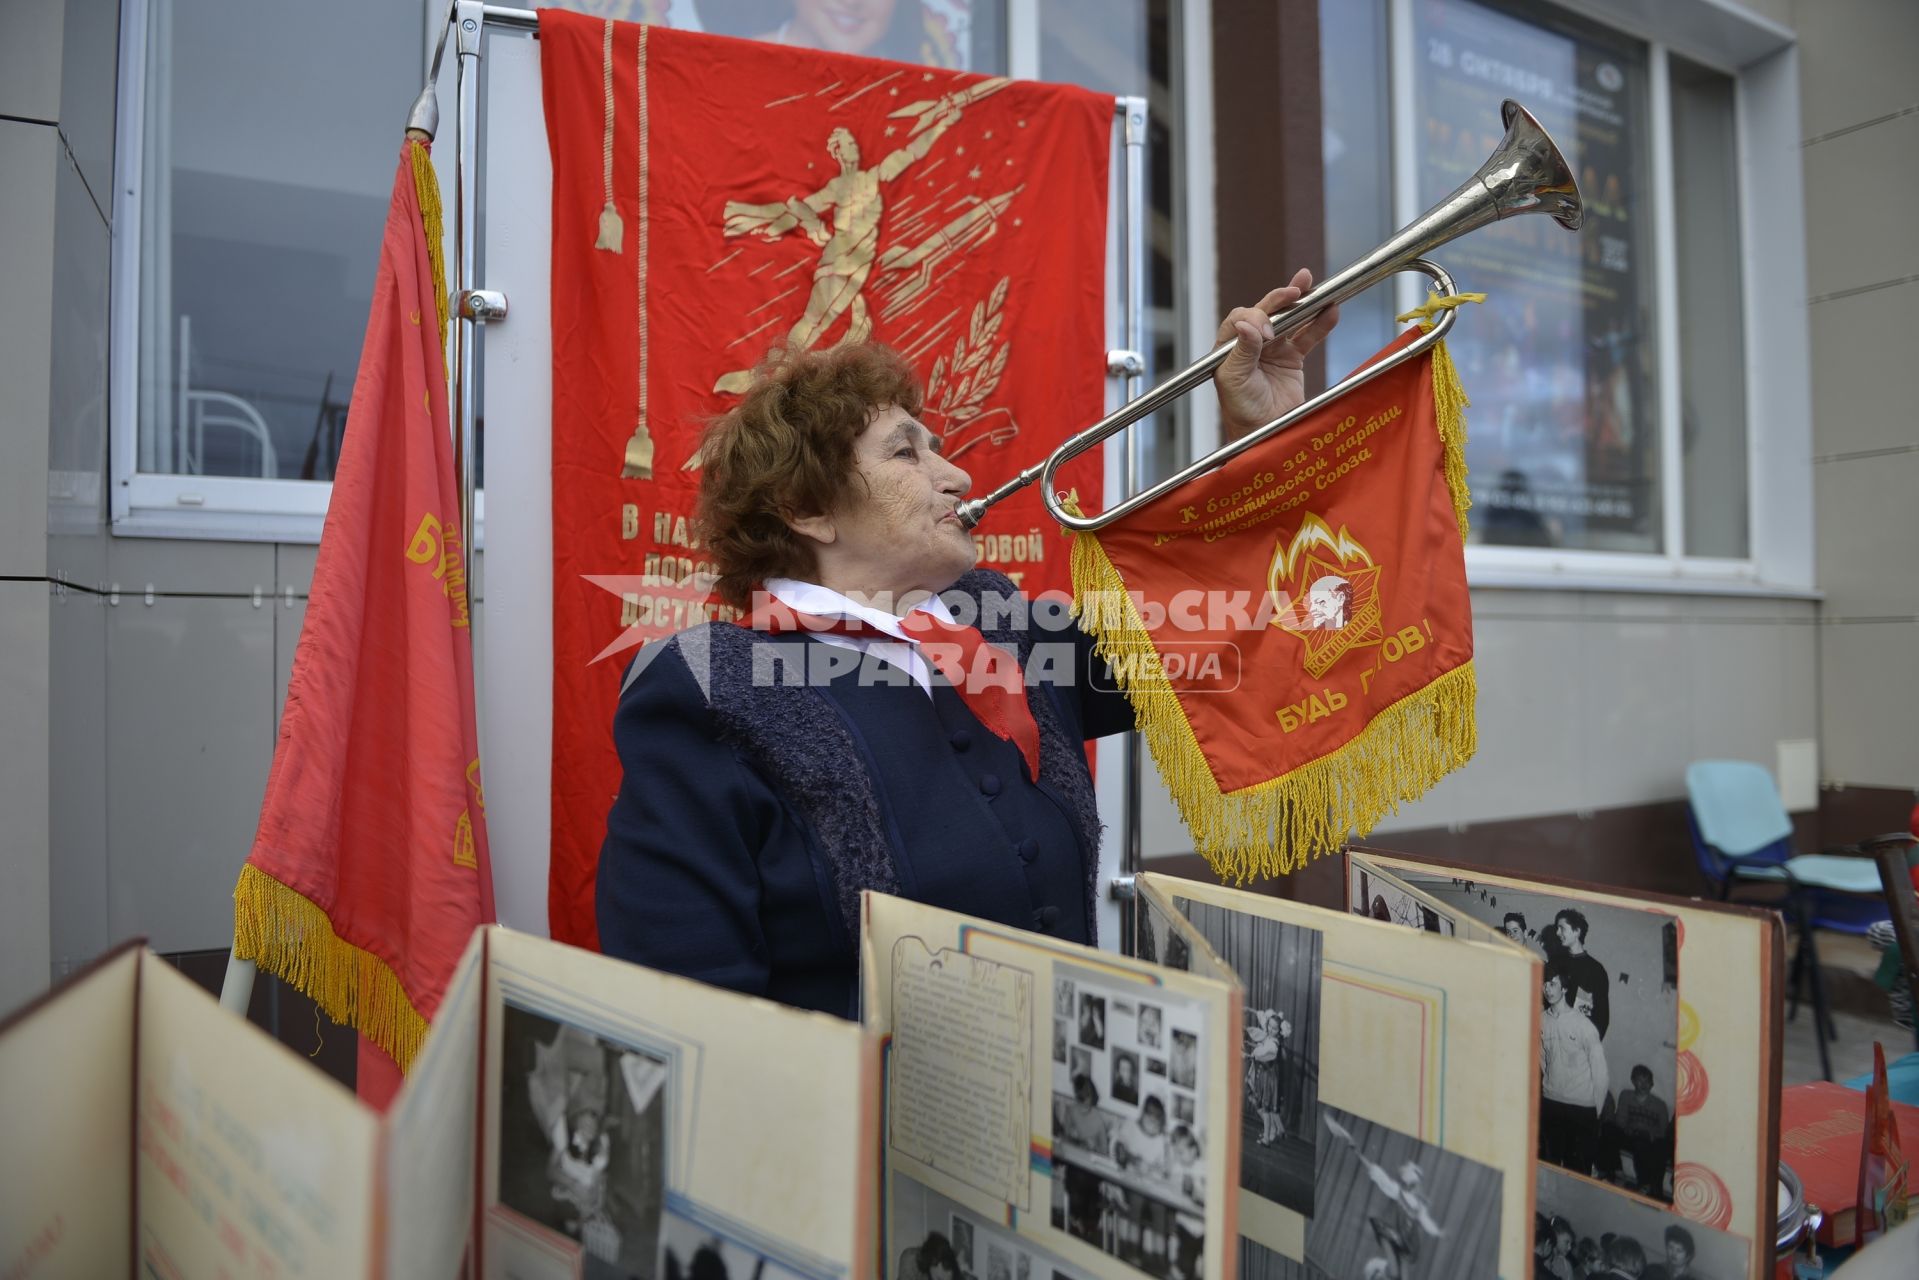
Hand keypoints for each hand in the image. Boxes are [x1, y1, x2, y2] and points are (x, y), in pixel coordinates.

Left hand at [1213, 268, 1340, 441]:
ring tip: (1312, 285)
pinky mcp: (1292, 357)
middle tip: (1293, 290)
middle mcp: (1251, 343)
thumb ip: (1243, 351)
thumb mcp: (1235, 380)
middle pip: (1266, 311)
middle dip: (1279, 298)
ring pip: (1289, 319)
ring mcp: (1273, 348)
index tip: (1267, 332)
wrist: (1263, 434)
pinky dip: (1320, 323)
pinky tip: (1331, 310)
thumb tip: (1246, 324)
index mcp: (1230, 346)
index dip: (1255, 318)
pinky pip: (1308, 336)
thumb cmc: (1241, 411)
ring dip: (1303, 302)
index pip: (1242, 318)